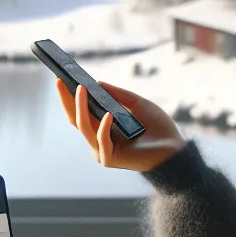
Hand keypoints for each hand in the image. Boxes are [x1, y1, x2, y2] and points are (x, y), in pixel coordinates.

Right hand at [55, 78, 184, 171]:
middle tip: (61, 81)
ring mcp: (102, 149)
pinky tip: (108, 114)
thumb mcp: (138, 104)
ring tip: (81, 89)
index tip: (61, 78)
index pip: (80, 111)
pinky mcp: (109, 158)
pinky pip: (101, 141)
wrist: (174, 149)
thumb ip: (119, 95)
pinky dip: (104, 127)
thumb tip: (97, 82)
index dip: (69, 96)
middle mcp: (98, 139)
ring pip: (84, 127)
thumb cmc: (158, 128)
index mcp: (103, 126)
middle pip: (75, 119)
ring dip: (80, 107)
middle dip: (67, 99)